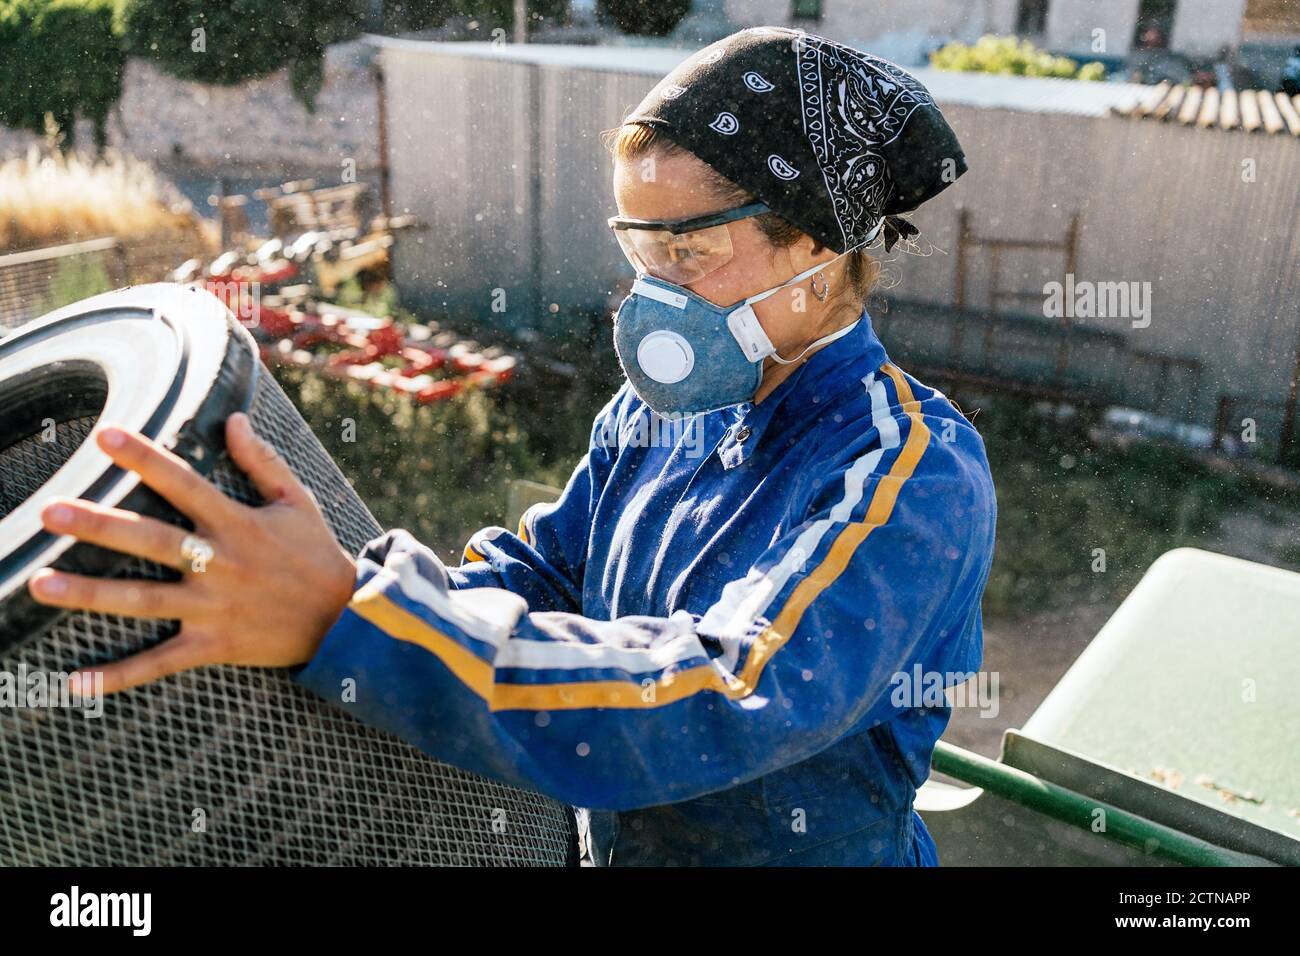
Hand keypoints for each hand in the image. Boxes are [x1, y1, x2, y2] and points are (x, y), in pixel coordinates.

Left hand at [27, 413, 356, 694]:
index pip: (185, 484)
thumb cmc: (317, 554)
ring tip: (39, 583)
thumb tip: (233, 419)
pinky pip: (161, 662)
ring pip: (143, 600)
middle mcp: (221, 564)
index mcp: (238, 524)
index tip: (106, 436)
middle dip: (100, 526)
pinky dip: (119, 676)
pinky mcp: (215, 646)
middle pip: (152, 541)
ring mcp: (215, 608)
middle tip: (50, 512)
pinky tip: (77, 682)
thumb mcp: (298, 501)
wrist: (346, 619)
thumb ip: (263, 461)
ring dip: (90, 594)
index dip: (146, 458)